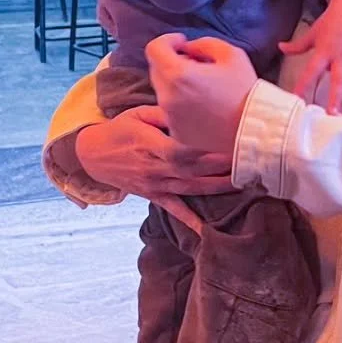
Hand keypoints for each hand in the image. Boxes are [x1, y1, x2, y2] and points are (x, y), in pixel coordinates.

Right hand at [74, 103, 230, 233]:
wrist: (92, 155)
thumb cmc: (119, 130)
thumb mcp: (137, 114)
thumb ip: (164, 114)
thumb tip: (191, 111)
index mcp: (151, 146)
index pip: (184, 152)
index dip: (208, 153)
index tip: (231, 147)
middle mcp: (155, 168)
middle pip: (193, 171)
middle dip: (221, 169)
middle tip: (248, 165)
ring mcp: (155, 185)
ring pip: (190, 189)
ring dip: (216, 188)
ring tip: (242, 185)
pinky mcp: (154, 196)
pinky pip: (174, 210)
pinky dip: (190, 221)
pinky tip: (206, 232)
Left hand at [146, 33, 257, 157]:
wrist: (255, 129)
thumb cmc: (245, 90)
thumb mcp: (232, 54)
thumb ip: (204, 43)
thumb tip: (188, 48)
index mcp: (178, 75)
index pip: (154, 49)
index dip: (167, 40)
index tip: (182, 43)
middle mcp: (168, 97)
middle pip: (157, 69)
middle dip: (173, 62)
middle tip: (197, 65)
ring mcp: (170, 117)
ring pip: (164, 91)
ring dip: (177, 84)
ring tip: (202, 87)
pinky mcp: (176, 132)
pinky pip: (171, 111)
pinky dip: (181, 104)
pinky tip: (203, 106)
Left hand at [280, 0, 341, 112]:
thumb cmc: (332, 19)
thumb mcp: (313, 32)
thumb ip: (298, 45)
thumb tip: (280, 47)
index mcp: (325, 50)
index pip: (311, 71)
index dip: (303, 85)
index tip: (296, 99)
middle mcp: (341, 57)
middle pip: (338, 80)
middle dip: (335, 98)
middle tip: (332, 114)